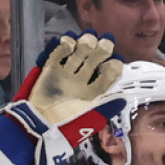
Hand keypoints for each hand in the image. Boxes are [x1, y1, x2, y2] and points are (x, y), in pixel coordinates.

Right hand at [1, 32, 125, 164]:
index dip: (112, 66)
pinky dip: (63, 47)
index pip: (107, 75)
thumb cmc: (68, 125)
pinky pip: (58, 54)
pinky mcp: (50, 70)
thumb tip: (123, 99)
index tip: (116, 60)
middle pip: (94, 60)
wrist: (40, 124)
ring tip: (88, 38)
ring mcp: (66, 74)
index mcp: (95, 92)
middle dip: (101, 50)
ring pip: (78, 54)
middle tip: (106, 42)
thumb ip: (107, 107)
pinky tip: (69, 43)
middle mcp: (82, 81)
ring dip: (84, 45)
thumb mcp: (91, 118)